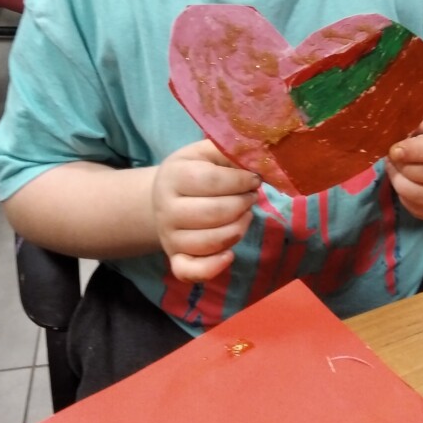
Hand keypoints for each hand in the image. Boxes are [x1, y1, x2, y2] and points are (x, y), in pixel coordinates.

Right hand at [152, 139, 259, 282]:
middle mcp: (167, 209)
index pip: (211, 180)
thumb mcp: (206, 153)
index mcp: (173, 176)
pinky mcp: (174, 259)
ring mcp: (169, 237)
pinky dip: (213, 267)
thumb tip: (257, 157)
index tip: (254, 179)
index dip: (240, 181)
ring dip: (238, 228)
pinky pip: (190, 271)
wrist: (165, 197)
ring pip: (210, 241)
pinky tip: (230, 255)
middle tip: (251, 197)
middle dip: (242, 204)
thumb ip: (229, 151)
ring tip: (245, 215)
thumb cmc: (193, 171)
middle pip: (213, 212)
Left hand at [385, 101, 422, 220]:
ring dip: (404, 186)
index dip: (416, 151)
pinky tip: (400, 183)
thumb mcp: (422, 112)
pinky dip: (407, 200)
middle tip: (391, 158)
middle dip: (407, 169)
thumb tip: (384, 130)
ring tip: (393, 170)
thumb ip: (407, 118)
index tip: (394, 150)